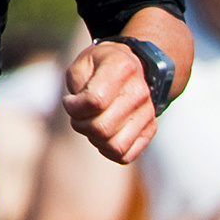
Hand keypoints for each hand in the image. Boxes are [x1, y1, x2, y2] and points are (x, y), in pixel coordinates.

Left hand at [63, 39, 162, 164]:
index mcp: (122, 68)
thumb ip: (77, 85)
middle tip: (77, 116)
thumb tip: (81, 113)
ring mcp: (148, 112)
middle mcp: (140, 91)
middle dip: (81, 125)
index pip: (95, 101)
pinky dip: (108, 151)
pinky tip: (102, 137)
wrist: (129, 67)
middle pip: (103, 128)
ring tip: (90, 126)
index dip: (74, 107)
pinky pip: (125, 155)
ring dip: (94, 140)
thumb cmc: (99, 67)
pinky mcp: (150, 129)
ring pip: (114, 146)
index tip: (69, 101)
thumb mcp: (81, 64)